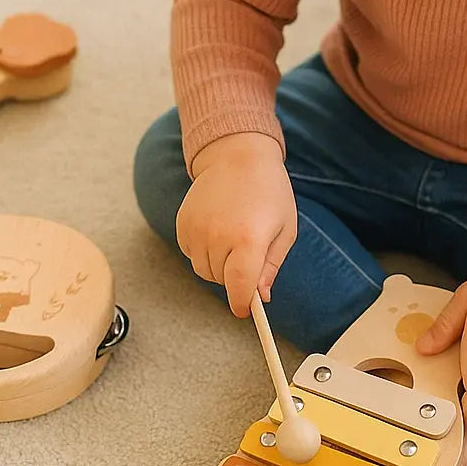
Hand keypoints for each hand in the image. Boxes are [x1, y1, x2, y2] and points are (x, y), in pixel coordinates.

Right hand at [176, 132, 296, 317]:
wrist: (239, 155)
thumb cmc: (269, 191)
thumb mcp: (284, 229)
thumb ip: (271, 266)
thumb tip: (261, 297)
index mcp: (248, 240)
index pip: (240, 287)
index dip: (242, 303)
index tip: (244, 310)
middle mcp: (218, 236)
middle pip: (222, 281)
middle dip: (236, 278)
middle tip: (249, 254)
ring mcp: (196, 229)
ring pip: (203, 270)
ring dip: (218, 265)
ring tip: (233, 238)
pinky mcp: (182, 223)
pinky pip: (190, 254)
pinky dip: (203, 251)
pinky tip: (217, 230)